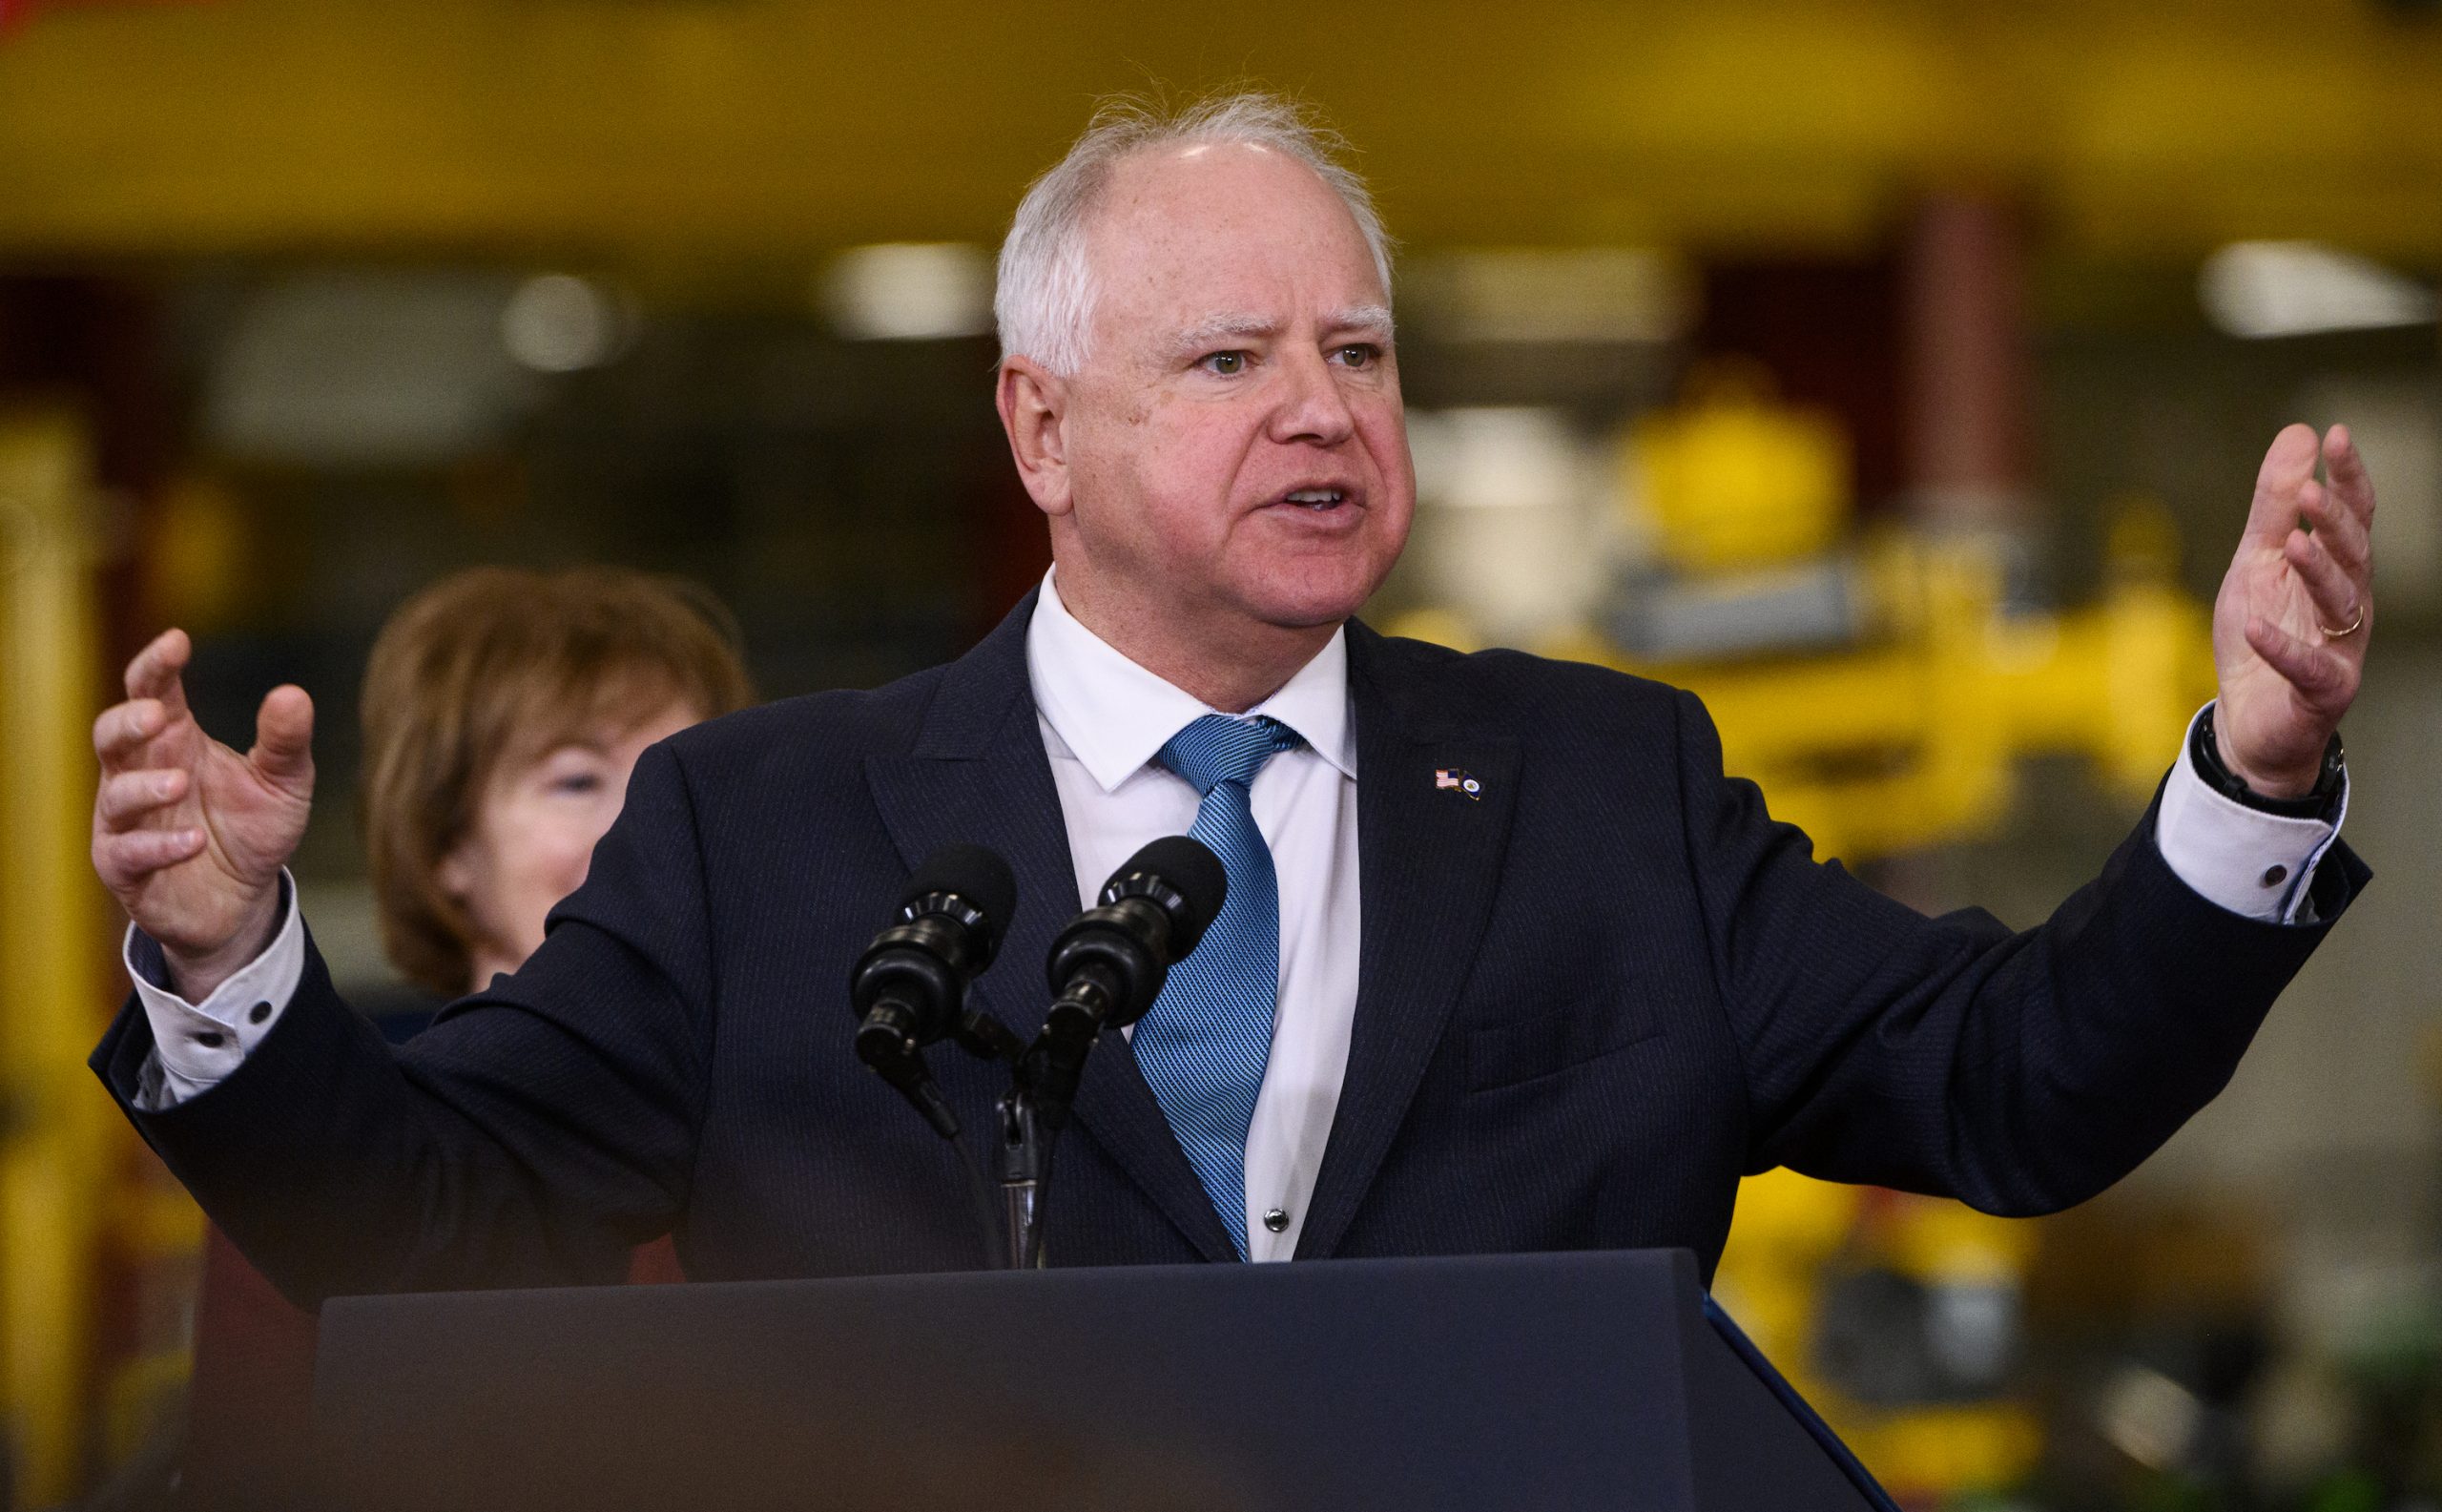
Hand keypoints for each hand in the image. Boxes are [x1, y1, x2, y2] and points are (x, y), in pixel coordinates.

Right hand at [91, 629, 314, 998]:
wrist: (242, 902)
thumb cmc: (253, 829)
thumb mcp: (284, 783)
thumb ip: (286, 742)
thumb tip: (293, 694)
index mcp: (176, 741)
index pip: (153, 691)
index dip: (157, 665)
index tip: (177, 641)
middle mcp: (141, 774)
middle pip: (111, 735)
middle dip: (127, 721)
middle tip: (158, 715)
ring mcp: (127, 822)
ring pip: (114, 794)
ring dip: (144, 787)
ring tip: (181, 784)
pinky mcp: (126, 868)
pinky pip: (127, 853)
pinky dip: (157, 846)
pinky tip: (193, 841)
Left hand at [2210, 424, 2374, 798]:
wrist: (2248, 718)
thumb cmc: (2261, 632)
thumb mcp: (2256, 561)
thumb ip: (2275, 505)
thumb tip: (2300, 433)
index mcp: (2335, 568)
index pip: (2353, 515)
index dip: (2348, 477)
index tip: (2337, 435)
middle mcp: (2347, 604)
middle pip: (2354, 555)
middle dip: (2337, 523)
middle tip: (2311, 493)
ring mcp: (2340, 647)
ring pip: (2341, 604)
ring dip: (2319, 571)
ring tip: (2293, 543)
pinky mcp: (2323, 691)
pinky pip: (2308, 666)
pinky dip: (2283, 647)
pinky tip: (2257, 626)